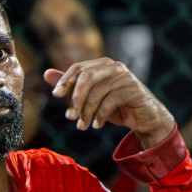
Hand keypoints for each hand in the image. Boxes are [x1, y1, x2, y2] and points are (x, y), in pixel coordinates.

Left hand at [44, 58, 175, 148]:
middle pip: (86, 77)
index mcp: (102, 65)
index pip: (78, 68)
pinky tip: (97, 125)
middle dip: (75, 98)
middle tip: (69, 117)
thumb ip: (71, 87)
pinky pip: (111, 101)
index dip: (65, 80)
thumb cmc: (116, 107)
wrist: (145, 119)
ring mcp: (125, 76)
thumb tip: (46, 73)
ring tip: (82, 126)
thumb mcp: (90, 98)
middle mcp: (114, 66)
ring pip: (98, 92)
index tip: (56, 96)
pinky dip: (101, 115)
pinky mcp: (133, 89)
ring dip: (87, 112)